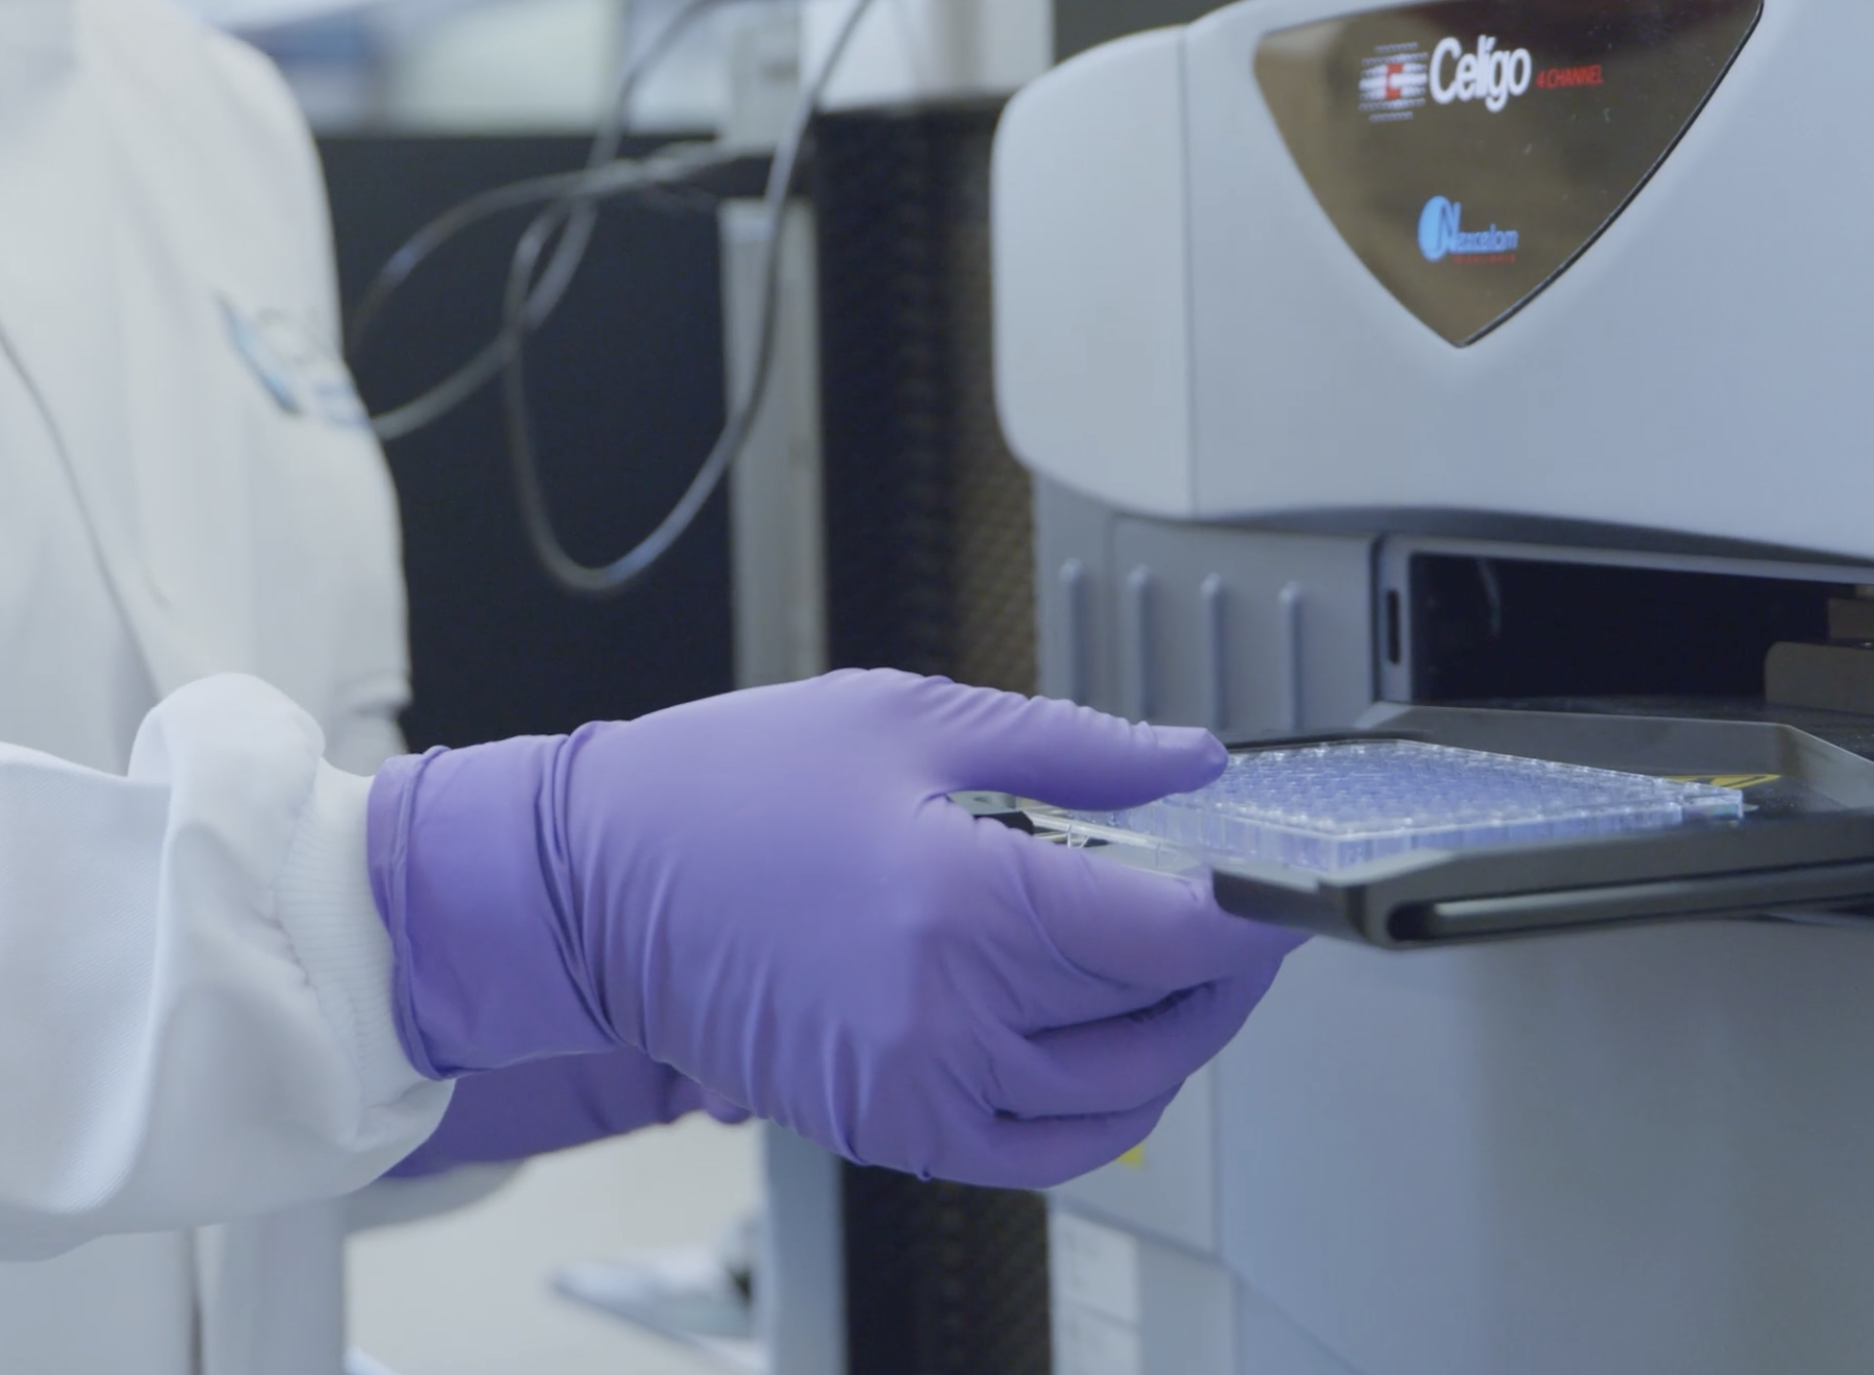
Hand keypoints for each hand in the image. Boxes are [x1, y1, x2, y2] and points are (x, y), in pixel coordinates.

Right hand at [367, 671, 1301, 1186]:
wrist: (595, 890)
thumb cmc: (727, 791)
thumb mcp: (910, 721)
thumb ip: (1074, 749)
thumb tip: (1191, 765)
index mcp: (964, 900)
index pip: (1172, 935)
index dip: (1251, 914)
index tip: (1278, 885)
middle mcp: (951, 1015)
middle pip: (1158, 1016)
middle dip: (1224, 968)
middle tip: (1237, 914)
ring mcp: (921, 1089)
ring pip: (1119, 1095)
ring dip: (1177, 1038)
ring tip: (1179, 974)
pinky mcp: (892, 1131)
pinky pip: (1045, 1152)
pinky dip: (1105, 1111)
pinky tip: (1112, 1050)